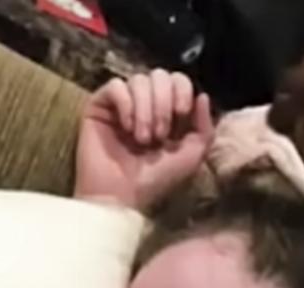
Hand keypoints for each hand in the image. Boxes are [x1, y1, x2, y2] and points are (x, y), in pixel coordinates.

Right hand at [75, 69, 213, 210]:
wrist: (122, 196)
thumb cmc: (156, 180)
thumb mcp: (191, 156)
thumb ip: (204, 128)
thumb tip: (203, 96)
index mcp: (168, 111)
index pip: (178, 79)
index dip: (182, 90)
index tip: (181, 113)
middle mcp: (145, 103)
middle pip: (159, 75)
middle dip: (163, 104)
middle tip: (159, 135)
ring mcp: (122, 103)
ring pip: (139, 80)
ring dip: (146, 110)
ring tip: (142, 139)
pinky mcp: (99, 106)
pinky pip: (115, 85)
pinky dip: (125, 105)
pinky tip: (125, 128)